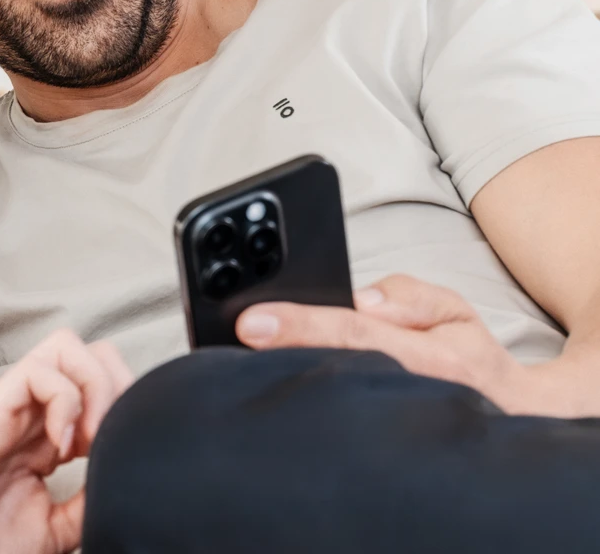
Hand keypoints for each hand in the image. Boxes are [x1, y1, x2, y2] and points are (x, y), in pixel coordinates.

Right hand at [0, 330, 132, 553]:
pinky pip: (36, 371)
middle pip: (83, 350)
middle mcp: (25, 411)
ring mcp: (5, 407)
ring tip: (89, 439)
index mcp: (42, 432)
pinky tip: (63, 446)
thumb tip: (122, 467)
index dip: (121, 402)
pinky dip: (66, 400)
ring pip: (64, 346)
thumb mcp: (60, 525)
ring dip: (94, 387)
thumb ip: (88, 495)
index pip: (93, 377)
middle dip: (114, 382)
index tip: (119, 450)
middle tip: (109, 438)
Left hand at [235, 274, 548, 412]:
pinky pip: (337, 432)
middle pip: (332, 373)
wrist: (514, 420)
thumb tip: (364, 299)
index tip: (252, 322)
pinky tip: (271, 400)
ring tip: (243, 367)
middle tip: (234, 340)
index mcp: (432, 357)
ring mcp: (395, 428)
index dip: (300, 326)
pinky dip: (303, 414)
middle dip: (280, 357)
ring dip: (286, 388)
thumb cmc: (471, 361)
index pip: (353, 331)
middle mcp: (411, 397)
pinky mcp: (383, 452)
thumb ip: (410, 296)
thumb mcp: (455, 313)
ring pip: (330, 409)